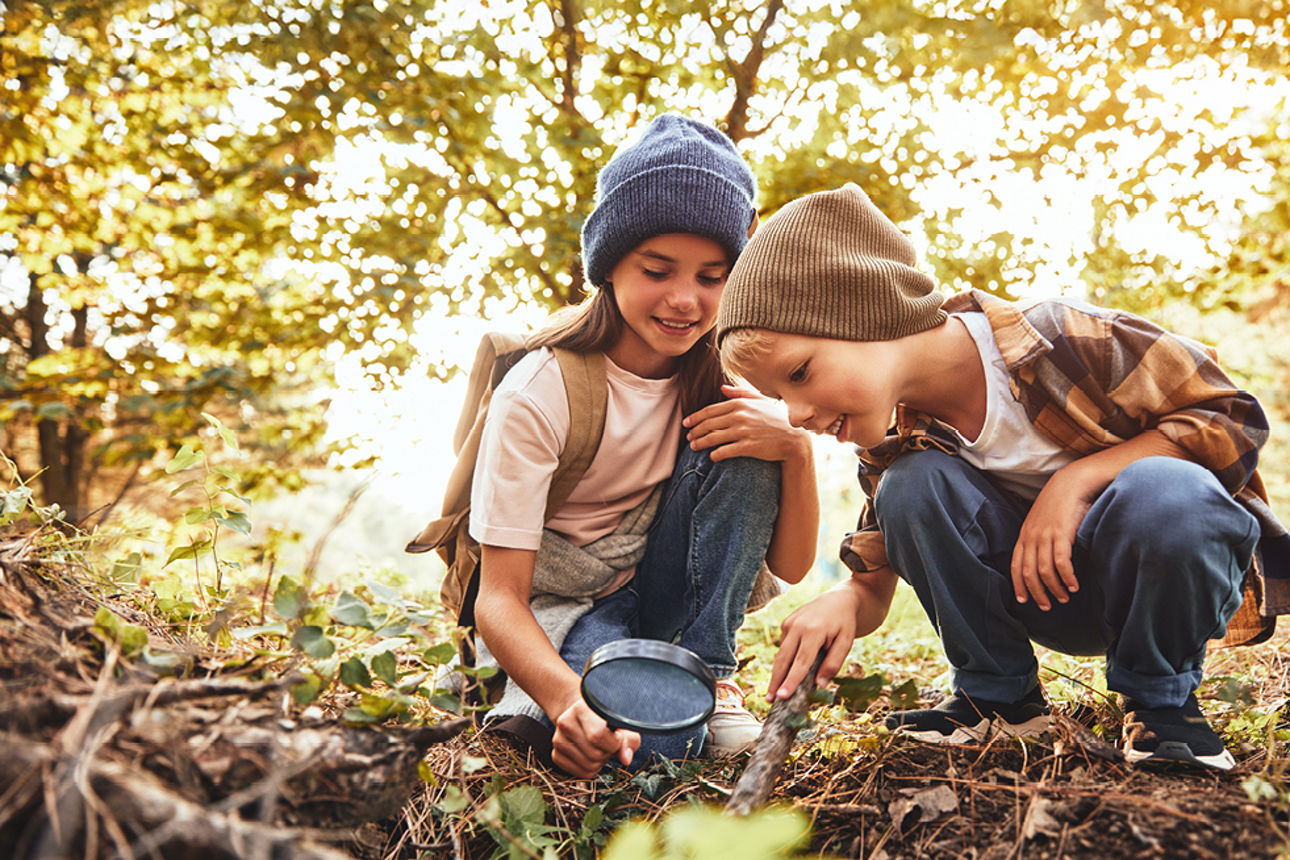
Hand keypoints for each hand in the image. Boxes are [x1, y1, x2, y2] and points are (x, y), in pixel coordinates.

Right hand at [551, 699, 639, 777]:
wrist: (583, 715)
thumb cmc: (606, 719)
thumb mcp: (622, 723)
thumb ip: (629, 740)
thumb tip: (625, 759)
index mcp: (581, 708)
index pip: (598, 735)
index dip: (614, 743)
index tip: (618, 738)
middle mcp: (565, 722)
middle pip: (595, 754)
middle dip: (608, 753)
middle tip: (609, 743)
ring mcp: (558, 739)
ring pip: (589, 766)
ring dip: (601, 762)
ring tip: (600, 747)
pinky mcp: (556, 755)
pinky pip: (581, 774)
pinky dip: (592, 769)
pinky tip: (592, 754)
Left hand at [683, 384, 810, 463]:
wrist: (793, 440)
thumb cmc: (776, 420)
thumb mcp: (760, 401)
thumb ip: (740, 393)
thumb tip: (721, 388)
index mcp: (740, 404)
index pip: (710, 410)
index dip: (695, 418)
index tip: (686, 423)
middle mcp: (740, 416)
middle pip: (708, 424)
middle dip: (695, 431)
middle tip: (688, 437)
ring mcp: (743, 432)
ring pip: (713, 438)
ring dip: (700, 443)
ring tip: (694, 446)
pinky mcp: (747, 447)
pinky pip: (724, 451)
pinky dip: (714, 455)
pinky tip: (711, 456)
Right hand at [766, 587, 859, 701]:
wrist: (838, 599)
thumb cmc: (844, 623)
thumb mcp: (846, 642)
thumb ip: (833, 663)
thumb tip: (819, 684)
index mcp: (813, 631)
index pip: (801, 662)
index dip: (791, 681)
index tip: (782, 696)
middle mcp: (797, 626)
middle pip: (783, 659)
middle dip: (776, 681)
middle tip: (769, 700)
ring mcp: (789, 623)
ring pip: (780, 654)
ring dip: (776, 674)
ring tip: (773, 693)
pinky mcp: (786, 623)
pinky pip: (784, 646)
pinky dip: (784, 661)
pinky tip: (786, 673)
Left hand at [1010, 470, 1093, 610]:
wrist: (1071, 483)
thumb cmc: (1060, 504)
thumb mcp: (1042, 522)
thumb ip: (1040, 539)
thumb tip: (1044, 560)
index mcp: (1025, 535)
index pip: (1015, 565)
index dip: (1019, 585)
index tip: (1024, 600)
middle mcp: (1031, 537)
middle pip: (1028, 572)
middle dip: (1037, 593)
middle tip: (1047, 606)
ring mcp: (1045, 535)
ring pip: (1044, 571)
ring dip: (1054, 588)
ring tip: (1064, 597)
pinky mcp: (1061, 534)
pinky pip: (1061, 562)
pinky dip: (1066, 578)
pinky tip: (1074, 586)